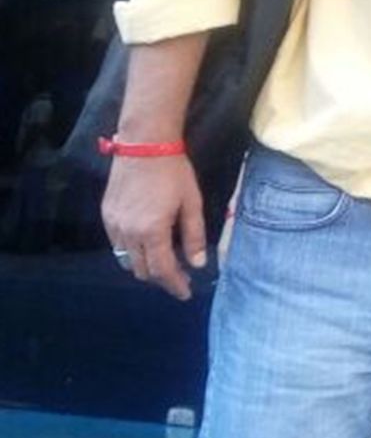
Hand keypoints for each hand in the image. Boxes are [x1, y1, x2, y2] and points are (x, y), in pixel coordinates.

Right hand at [101, 155, 206, 299]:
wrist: (143, 145)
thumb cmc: (174, 172)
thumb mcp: (191, 202)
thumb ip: (194, 235)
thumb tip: (197, 264)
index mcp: (152, 231)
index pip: (162, 270)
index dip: (175, 285)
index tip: (186, 293)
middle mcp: (127, 233)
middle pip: (142, 270)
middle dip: (161, 278)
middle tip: (179, 277)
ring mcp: (113, 225)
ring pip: (126, 261)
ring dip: (144, 266)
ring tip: (164, 263)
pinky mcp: (106, 216)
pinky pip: (117, 245)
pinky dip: (131, 252)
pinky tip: (146, 246)